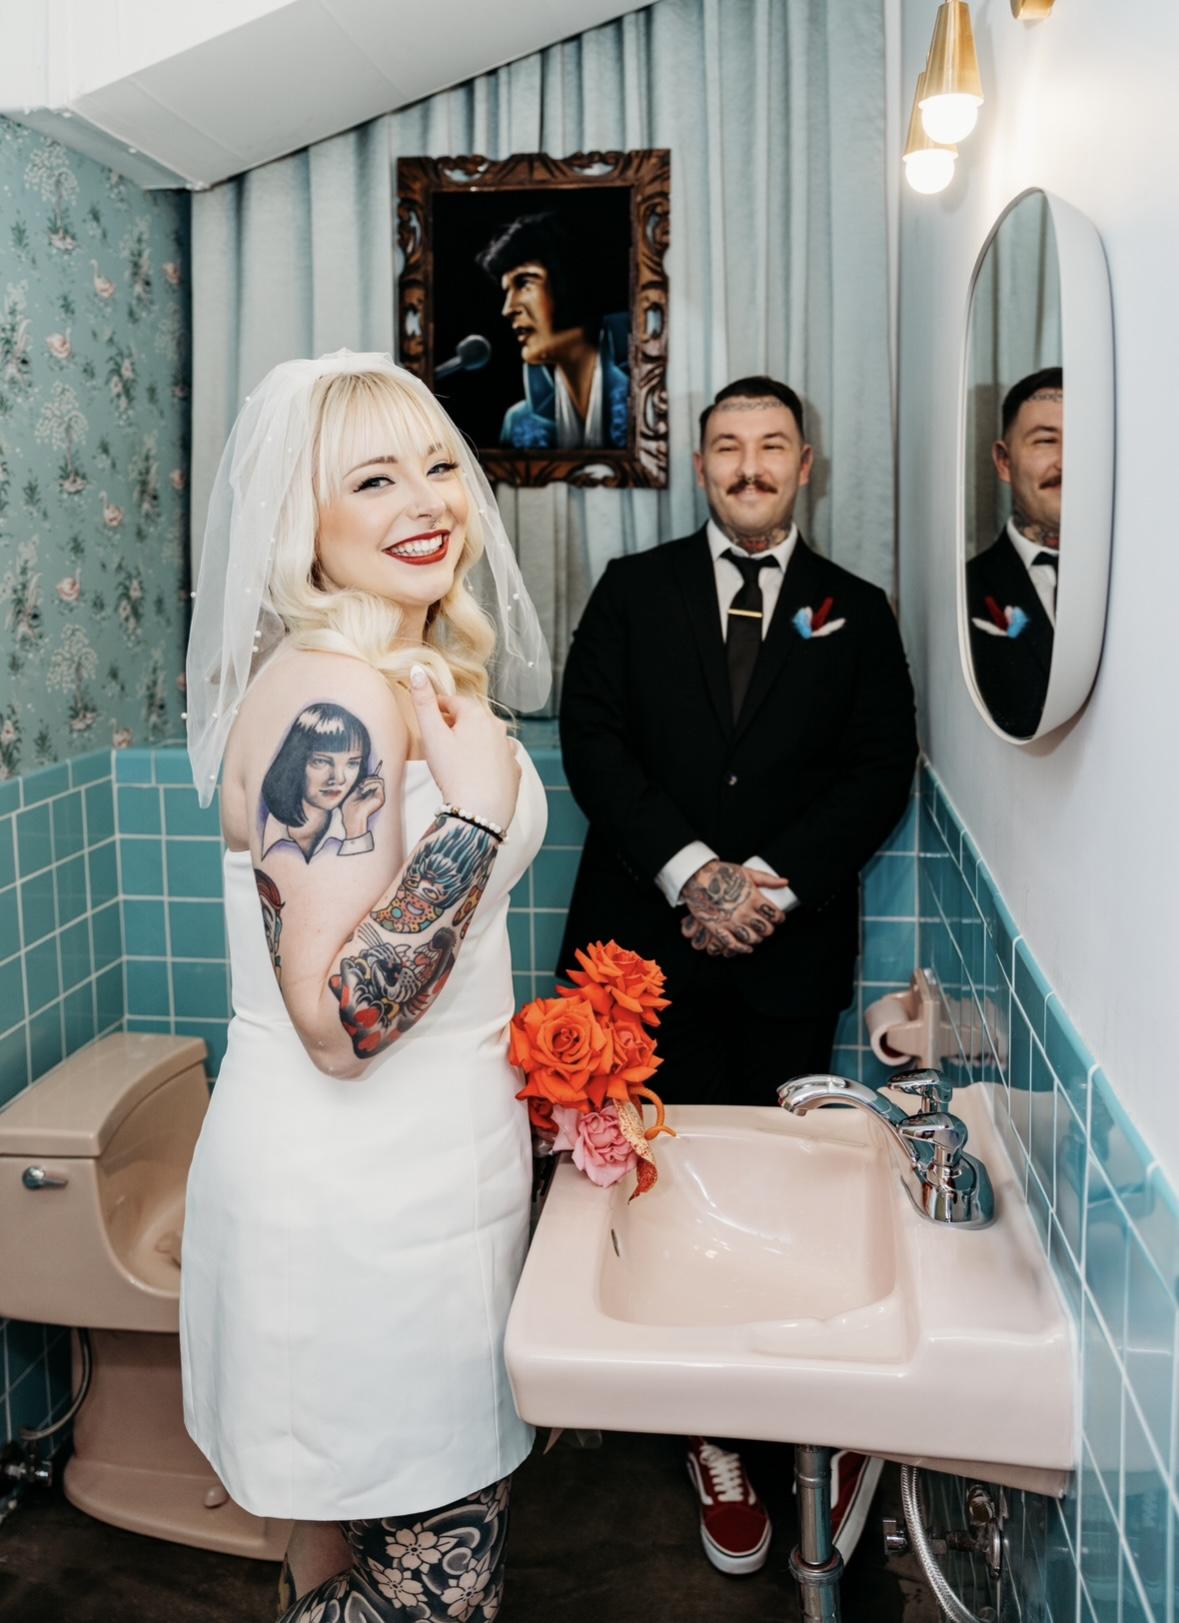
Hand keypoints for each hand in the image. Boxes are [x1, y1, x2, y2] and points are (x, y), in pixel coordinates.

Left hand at [341, 773, 385, 837]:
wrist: (352, 816)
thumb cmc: (350, 808)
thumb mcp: (355, 794)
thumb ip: (361, 787)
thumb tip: (364, 778)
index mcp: (372, 797)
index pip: (373, 782)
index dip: (367, 780)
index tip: (359, 785)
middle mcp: (377, 797)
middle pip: (378, 780)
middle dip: (368, 779)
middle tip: (360, 785)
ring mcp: (380, 797)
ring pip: (380, 780)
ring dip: (369, 781)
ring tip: (362, 787)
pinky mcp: (380, 798)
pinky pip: (379, 783)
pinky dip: (370, 784)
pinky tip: (363, 790)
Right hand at [410, 664, 520, 830]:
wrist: (480, 811)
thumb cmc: (453, 772)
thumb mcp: (432, 735)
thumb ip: (423, 702)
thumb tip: (417, 670)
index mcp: (477, 715)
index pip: (453, 702)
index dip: (438, 707)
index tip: (428, 714)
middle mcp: (497, 728)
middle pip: (472, 719)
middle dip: (456, 724)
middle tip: (439, 737)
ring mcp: (509, 750)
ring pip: (488, 738)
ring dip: (474, 741)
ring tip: (458, 756)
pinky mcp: (514, 770)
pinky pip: (499, 759)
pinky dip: (489, 760)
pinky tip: (478, 771)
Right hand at [680, 859, 790, 956]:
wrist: (697, 876)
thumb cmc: (723, 872)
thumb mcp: (747, 872)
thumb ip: (768, 879)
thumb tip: (785, 882)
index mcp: (753, 898)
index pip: (775, 915)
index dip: (779, 918)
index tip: (777, 917)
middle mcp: (744, 912)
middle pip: (766, 929)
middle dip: (769, 929)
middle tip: (767, 926)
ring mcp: (730, 921)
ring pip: (752, 939)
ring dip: (758, 938)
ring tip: (757, 934)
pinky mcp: (718, 928)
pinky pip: (733, 945)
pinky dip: (742, 949)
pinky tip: (748, 948)